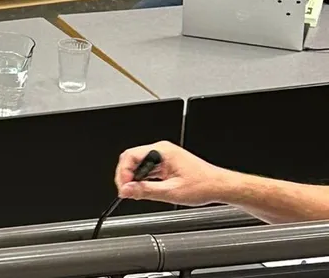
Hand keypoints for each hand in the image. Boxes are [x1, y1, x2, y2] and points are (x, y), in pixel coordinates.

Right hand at [114, 141, 233, 206]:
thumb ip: (145, 190)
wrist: (220, 187)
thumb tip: (127, 190)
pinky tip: (145, 190)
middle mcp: (162, 151)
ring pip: (139, 165)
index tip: (124, 187)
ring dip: (135, 179)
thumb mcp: (171, 192)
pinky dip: (143, 180)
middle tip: (127, 191)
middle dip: (127, 176)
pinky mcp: (167, 165)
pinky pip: (148, 170)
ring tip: (135, 193)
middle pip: (132, 159)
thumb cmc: (204, 185)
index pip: (130, 156)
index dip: (123, 173)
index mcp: (162, 151)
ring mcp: (164, 157)